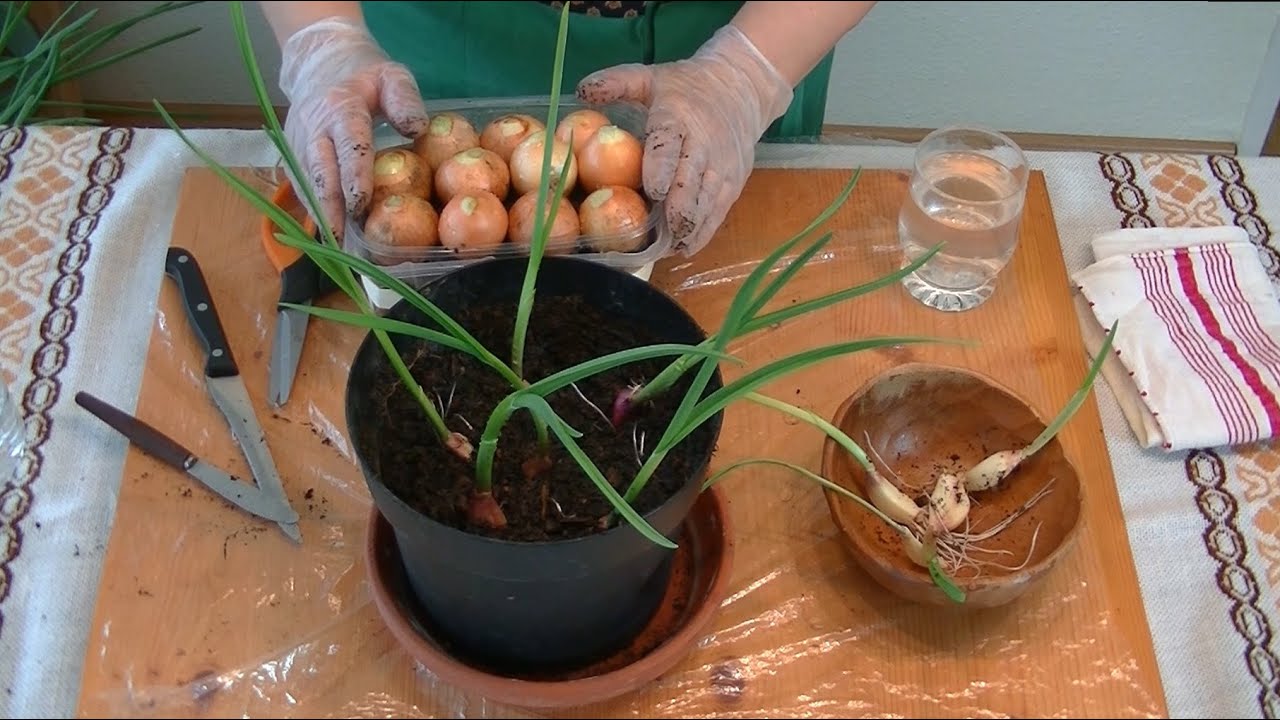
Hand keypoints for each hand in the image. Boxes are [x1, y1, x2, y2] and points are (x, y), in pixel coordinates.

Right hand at [277, 16, 429, 235]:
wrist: (318, 61)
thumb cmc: (364, 73)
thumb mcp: (392, 75)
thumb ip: (405, 100)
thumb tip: (417, 129)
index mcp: (341, 106)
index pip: (349, 146)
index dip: (353, 177)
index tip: (360, 206)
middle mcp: (313, 127)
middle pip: (320, 172)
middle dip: (330, 209)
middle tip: (343, 243)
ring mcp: (297, 141)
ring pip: (307, 183)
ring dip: (320, 215)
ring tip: (337, 249)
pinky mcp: (291, 152)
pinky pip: (301, 185)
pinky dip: (313, 209)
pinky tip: (329, 234)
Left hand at [576, 25, 792, 255]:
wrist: (741, 88)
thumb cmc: (686, 87)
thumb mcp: (651, 77)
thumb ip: (617, 83)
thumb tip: (581, 91)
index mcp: (679, 118)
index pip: (670, 145)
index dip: (662, 169)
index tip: (652, 191)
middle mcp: (705, 145)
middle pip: (692, 182)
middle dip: (676, 210)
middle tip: (657, 236)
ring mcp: (722, 167)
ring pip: (707, 203)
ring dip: (688, 227)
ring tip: (666, 248)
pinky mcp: (733, 183)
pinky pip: (718, 212)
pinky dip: (703, 232)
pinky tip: (684, 246)